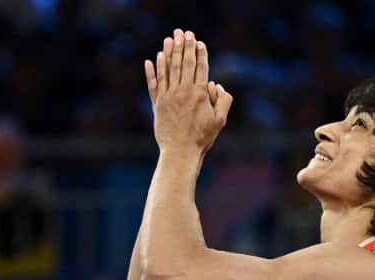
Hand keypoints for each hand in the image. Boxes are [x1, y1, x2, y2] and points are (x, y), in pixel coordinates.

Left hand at [144, 29, 232, 154]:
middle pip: (185, 63)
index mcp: (200, 93)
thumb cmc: (202, 137)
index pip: (200, 67)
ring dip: (169, 53)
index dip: (200, 53)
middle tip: (183, 32)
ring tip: (169, 39)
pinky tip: (151, 59)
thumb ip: (223, 99)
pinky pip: (154, 84)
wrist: (180, 152)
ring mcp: (168, 97)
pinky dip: (152, 71)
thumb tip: (216, 84)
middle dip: (184, 46)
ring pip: (168, 70)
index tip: (198, 42)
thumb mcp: (220, 119)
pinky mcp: (157, 105)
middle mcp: (183, 91)